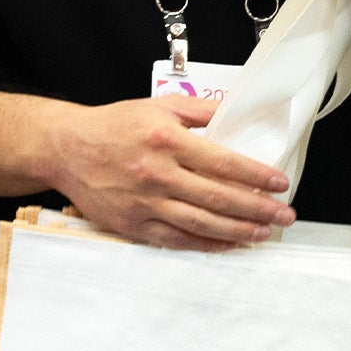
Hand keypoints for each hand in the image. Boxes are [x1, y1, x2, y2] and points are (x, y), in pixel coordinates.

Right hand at [44, 96, 295, 251]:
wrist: (66, 149)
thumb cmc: (112, 126)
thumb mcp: (158, 105)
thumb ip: (200, 109)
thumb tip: (236, 110)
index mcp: (166, 140)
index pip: (224, 162)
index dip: (256, 176)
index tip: (279, 183)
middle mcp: (157, 173)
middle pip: (218, 197)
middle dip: (257, 209)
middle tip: (284, 214)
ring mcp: (145, 203)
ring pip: (201, 223)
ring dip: (238, 231)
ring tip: (265, 233)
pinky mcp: (133, 225)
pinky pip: (176, 239)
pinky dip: (206, 244)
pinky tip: (228, 243)